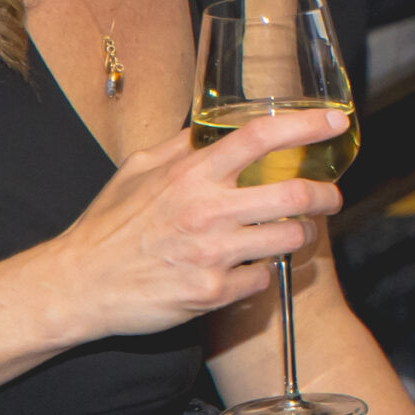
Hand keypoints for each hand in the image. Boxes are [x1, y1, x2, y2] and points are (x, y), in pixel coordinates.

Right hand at [44, 110, 348, 341]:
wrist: (78, 285)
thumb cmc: (108, 225)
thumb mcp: (138, 169)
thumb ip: (181, 147)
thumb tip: (210, 126)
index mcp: (191, 173)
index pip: (260, 136)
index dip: (305, 124)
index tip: (335, 121)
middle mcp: (207, 210)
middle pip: (294, 193)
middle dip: (326, 194)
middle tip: (331, 196)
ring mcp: (212, 254)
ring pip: (288, 238)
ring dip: (300, 235)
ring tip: (293, 232)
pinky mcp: (212, 293)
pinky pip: (262, 278)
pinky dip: (263, 271)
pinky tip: (249, 267)